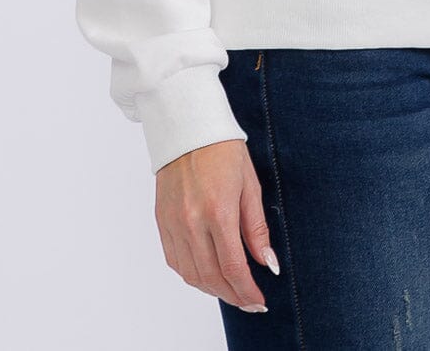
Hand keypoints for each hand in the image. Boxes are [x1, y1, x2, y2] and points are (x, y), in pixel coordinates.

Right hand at [154, 138, 279, 311]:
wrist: (188, 127)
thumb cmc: (223, 150)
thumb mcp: (250, 185)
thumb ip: (256, 228)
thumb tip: (267, 262)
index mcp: (218, 211)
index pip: (233, 266)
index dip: (247, 290)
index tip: (259, 301)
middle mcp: (192, 221)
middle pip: (211, 277)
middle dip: (232, 295)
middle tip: (249, 301)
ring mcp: (173, 222)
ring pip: (191, 274)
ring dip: (212, 289)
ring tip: (230, 290)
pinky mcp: (161, 220)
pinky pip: (174, 260)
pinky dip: (191, 274)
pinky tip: (206, 274)